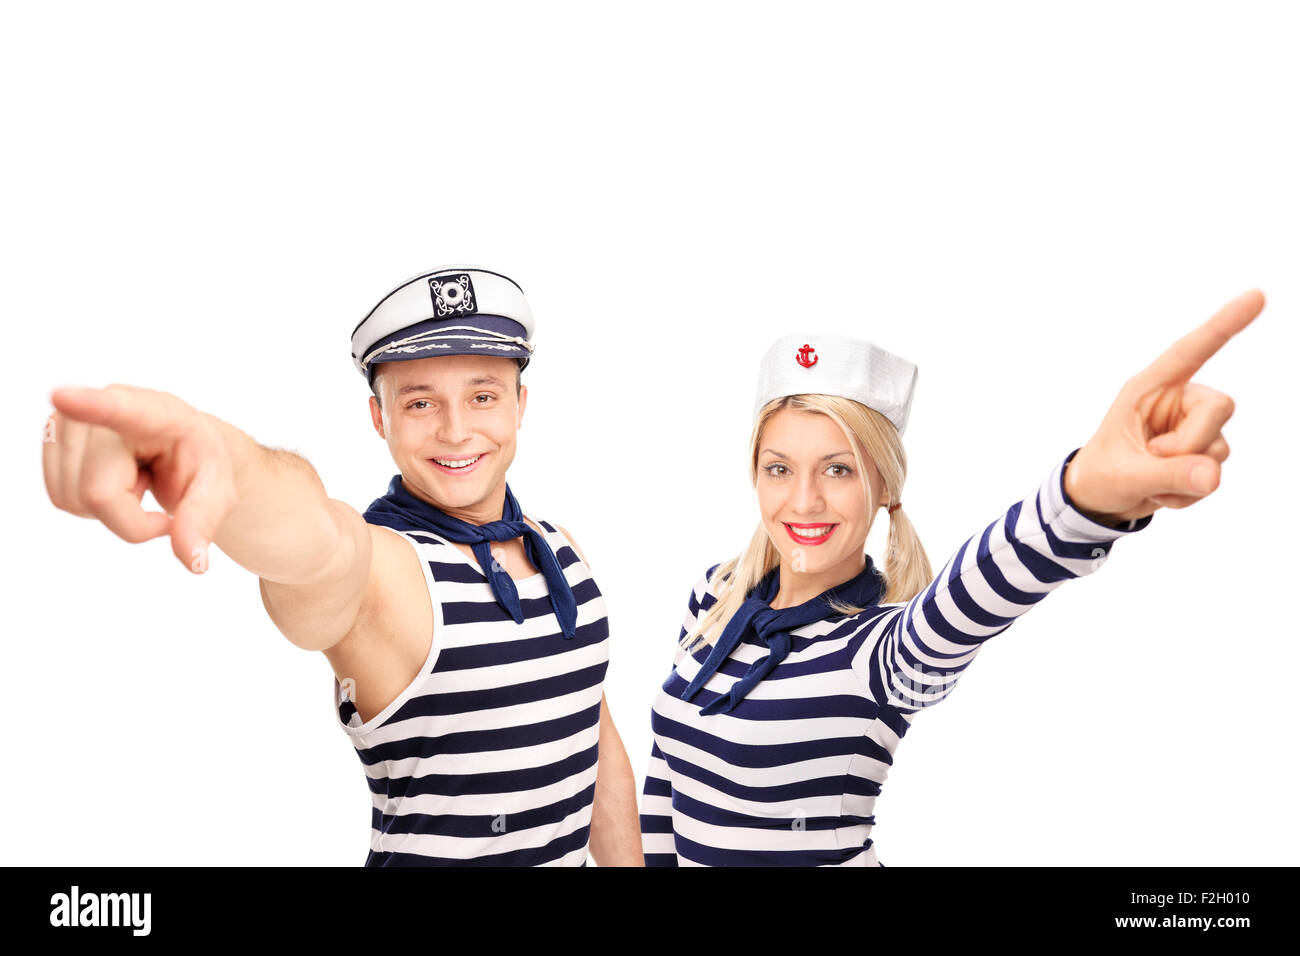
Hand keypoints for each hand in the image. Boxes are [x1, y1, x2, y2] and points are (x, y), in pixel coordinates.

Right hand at [42, 384, 237, 572]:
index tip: (63, 397)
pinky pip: (62, 500)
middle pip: (97, 494)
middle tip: (156, 486)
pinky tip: (116, 478)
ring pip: (73, 502)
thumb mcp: (218, 491)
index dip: (88, 406)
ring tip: (137, 476)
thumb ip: (203, 522)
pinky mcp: (52, 437)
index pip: (118, 410)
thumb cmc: (200, 463)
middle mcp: (103, 407)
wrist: (183, 447)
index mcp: (155, 413)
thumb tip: (194, 562)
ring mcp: (70, 420)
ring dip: (110, 508)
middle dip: (131, 514)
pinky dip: (92, 505)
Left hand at [1064, 289, 1263, 524]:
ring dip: (1186, 475)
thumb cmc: (1102, 474)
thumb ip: (1167, 474)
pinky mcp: (1203, 452)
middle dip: (1193, 442)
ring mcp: (1194, 427)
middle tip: (1155, 460)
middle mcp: (1177, 401)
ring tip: (1149, 480)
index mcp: (1148, 389)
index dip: (1224, 325)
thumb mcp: (1125, 474)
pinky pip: (1214, 474)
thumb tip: (1213, 476)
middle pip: (1220, 406)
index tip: (1257, 296)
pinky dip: (1187, 493)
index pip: (1191, 351)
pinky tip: (1161, 491)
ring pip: (1220, 446)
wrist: (1100, 500)